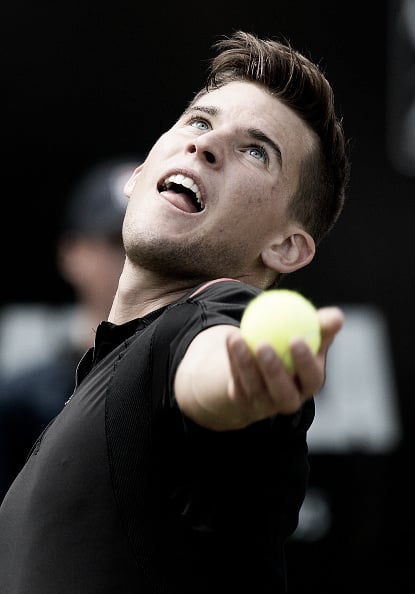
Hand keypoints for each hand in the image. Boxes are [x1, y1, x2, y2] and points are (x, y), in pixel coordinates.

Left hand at [226, 306, 343, 420]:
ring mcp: (264, 404)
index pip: (312, 378)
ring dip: (244, 361)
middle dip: (274, 370)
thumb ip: (322, 326)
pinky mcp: (243, 401)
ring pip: (254, 386)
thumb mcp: (307, 335)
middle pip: (283, 391)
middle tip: (264, 344)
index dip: (305, 362)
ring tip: (238, 336)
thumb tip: (337, 317)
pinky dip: (232, 358)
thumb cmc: (291, 347)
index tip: (295, 338)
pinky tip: (230, 338)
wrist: (261, 369)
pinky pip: (236, 380)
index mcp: (309, 384)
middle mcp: (289, 400)